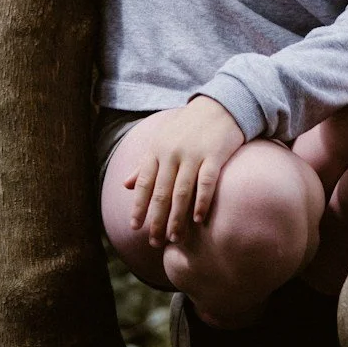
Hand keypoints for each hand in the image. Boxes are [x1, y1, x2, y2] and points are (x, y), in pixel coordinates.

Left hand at [125, 97, 246, 247]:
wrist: (221, 104)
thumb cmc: (188, 125)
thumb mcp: (162, 139)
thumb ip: (144, 163)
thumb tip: (126, 185)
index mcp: (157, 149)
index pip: (144, 183)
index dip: (138, 207)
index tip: (135, 228)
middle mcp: (172, 152)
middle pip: (161, 192)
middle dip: (157, 220)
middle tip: (155, 242)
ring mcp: (194, 153)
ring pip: (181, 192)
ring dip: (177, 218)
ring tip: (175, 238)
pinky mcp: (215, 154)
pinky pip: (206, 182)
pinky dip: (201, 202)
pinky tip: (197, 219)